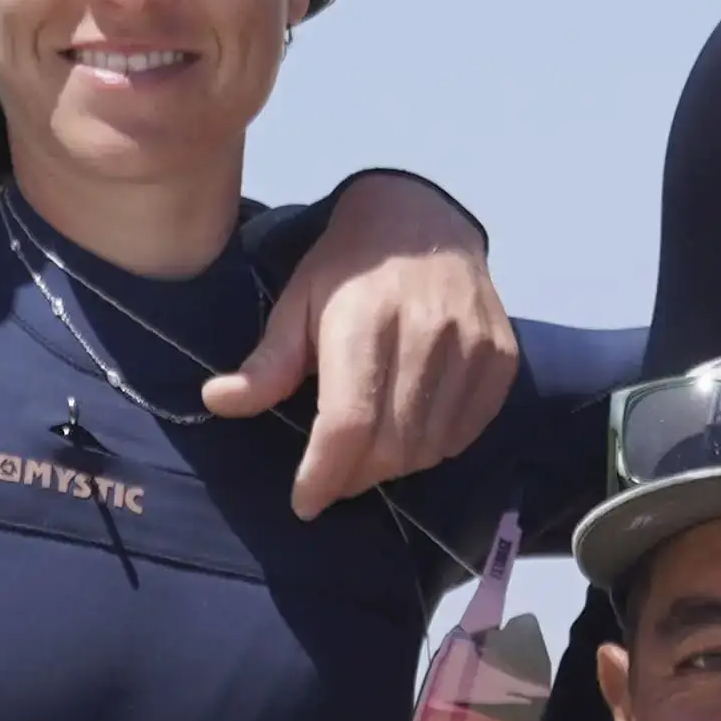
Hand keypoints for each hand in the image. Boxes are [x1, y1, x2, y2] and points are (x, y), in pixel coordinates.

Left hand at [210, 173, 519, 515]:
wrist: (422, 220)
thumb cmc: (347, 267)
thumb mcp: (297, 303)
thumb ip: (268, 361)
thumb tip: (217, 402)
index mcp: (366, 319)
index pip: (349, 421)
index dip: (324, 473)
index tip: (305, 501)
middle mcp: (428, 334)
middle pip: (393, 444)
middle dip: (356, 476)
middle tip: (334, 477)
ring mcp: (474, 347)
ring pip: (432, 446)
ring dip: (395, 466)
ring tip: (369, 453)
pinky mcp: (502, 358)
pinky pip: (467, 432)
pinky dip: (435, 447)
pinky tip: (410, 432)